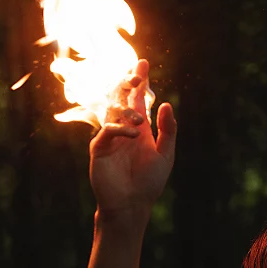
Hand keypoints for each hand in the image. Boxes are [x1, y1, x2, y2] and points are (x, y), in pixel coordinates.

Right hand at [89, 60, 176, 222]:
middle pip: (120, 99)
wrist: (132, 204)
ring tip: (141, 121)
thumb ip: (168, 130)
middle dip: (127, 85)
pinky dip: (121, 129)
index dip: (139, 81)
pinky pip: (107, 131)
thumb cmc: (149, 182)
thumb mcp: (166, 153)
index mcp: (139, 128)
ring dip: (126, 111)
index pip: (137, 99)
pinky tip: (135, 134)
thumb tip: (166, 104)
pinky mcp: (98, 149)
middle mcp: (122, 129)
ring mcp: (109, 138)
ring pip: (112, 111)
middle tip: (136, 77)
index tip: (142, 63)